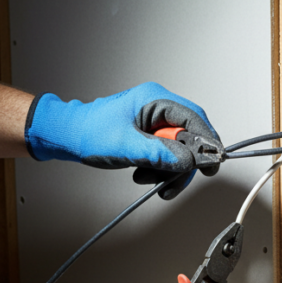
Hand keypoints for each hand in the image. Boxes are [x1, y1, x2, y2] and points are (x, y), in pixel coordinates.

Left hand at [24, 82, 223, 198]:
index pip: (193, 117)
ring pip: (179, 149)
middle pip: (189, 136)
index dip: (207, 140)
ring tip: (147, 179)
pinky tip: (143, 174)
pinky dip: (160, 168)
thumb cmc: (89, 132)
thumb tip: (187, 161)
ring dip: (168, 169)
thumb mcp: (125, 145)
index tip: (214, 162)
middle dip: (183, 163)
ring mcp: (154, 121)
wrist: (67, 136)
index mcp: (154, 99)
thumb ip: (159, 153)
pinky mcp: (149, 135)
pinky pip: (166, 153)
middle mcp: (158, 108)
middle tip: (175, 183)